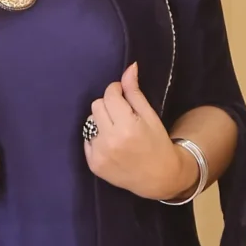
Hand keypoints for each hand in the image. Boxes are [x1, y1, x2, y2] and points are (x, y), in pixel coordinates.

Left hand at [84, 62, 190, 201]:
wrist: (159, 178)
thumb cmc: (158, 144)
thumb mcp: (150, 116)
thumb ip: (135, 92)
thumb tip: (130, 67)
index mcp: (127, 127)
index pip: (109, 95)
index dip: (116, 90)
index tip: (123, 95)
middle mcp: (110, 141)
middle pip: (96, 106)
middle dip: (108, 105)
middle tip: (121, 113)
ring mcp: (99, 154)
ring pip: (89, 121)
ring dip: (100, 120)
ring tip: (116, 129)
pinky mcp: (93, 164)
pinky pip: (87, 138)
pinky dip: (96, 136)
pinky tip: (110, 142)